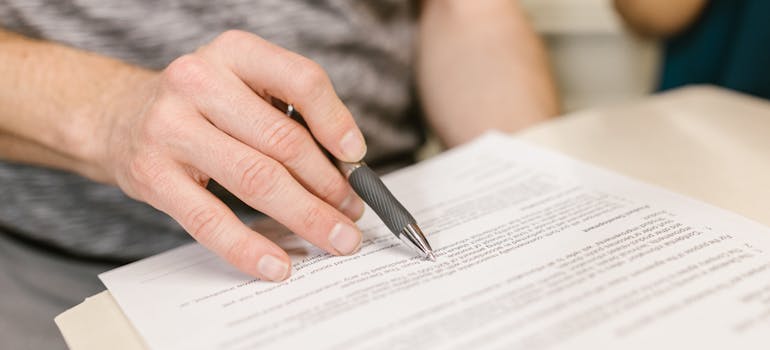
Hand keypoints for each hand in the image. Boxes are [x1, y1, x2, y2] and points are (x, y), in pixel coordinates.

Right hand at [91, 30, 366, 280]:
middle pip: (283, 141)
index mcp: (234, 52)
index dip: (336, 122)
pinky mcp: (153, 175)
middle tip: (352, 212)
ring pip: (255, 180)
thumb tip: (345, 168)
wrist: (120, 116)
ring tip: (335, 237)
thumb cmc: (200, 105)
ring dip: (305, 215)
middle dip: (328, 184)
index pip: (301, 81)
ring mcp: (170, 128)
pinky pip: (210, 220)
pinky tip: (278, 264)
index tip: (357, 157)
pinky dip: (249, 247)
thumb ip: (289, 114)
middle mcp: (198, 81)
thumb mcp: (243, 86)